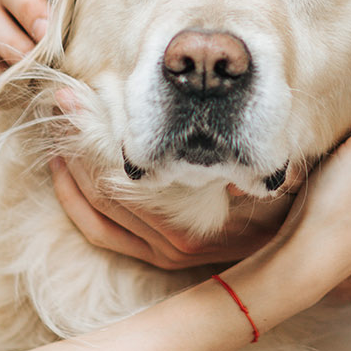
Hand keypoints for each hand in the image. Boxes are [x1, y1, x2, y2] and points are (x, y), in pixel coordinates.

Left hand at [47, 89, 290, 269]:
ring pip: (96, 207)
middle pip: (106, 184)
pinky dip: (73, 200)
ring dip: (71, 163)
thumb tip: (224, 163)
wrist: (289, 256)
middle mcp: (172, 241)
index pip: (130, 170)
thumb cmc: (280, 205)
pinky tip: (60, 168)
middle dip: (79, 137)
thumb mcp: (273, 182)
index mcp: (194, 219)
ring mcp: (158, 252)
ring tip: (60, 120)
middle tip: (61, 97)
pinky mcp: (150, 256)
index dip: (100, 129)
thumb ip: (248, 171)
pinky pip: (98, 231)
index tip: (79, 94)